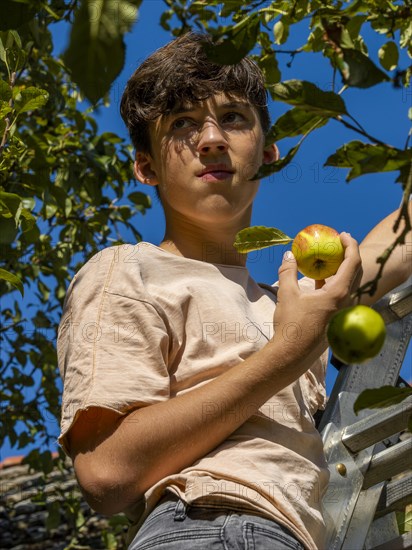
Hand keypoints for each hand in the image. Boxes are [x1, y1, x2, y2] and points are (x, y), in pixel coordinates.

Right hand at [272, 232, 362, 364]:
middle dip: (348, 254)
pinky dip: (333, 283)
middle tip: (338, 242)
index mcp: (338, 294)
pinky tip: (319, 279)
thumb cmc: (291, 324)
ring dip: (339, 269)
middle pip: (354, 272)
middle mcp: (345, 302)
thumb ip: (288, 271)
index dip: (350, 245)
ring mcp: (342, 312)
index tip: (342, 234)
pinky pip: (340, 294)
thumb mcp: (287, 294)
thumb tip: (288, 255)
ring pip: (347, 284)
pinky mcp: (336, 319)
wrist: (292, 354)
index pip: (352, 262)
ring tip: (327, 258)